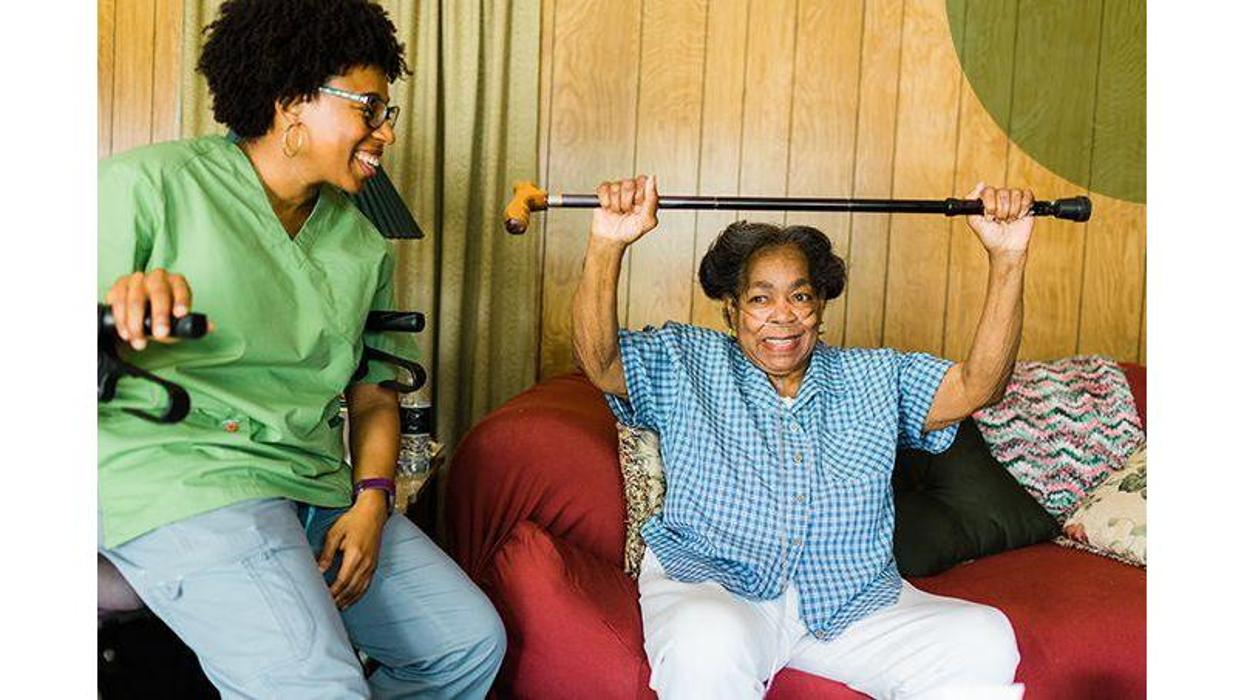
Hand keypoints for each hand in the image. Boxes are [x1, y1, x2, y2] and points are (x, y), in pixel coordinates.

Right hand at [104, 269, 206, 350]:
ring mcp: (137, 280)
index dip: (181, 301)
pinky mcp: (120, 286)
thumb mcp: (178, 319)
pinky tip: (126, 334)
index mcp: (176, 282)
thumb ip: (191, 323)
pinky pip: (117, 302)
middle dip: (159, 315)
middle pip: (158, 293)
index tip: (181, 314)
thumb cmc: (164, 313)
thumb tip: (209, 327)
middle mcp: (157, 277)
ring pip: (135, 299)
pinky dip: (121, 321)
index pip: (181, 289)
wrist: (140, 309)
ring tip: (140, 342)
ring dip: (136, 324)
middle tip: (160, 334)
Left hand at [317, 490, 387, 608]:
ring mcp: (371, 565)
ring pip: (360, 590)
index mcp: (355, 555)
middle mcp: (365, 563)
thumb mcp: (335, 533)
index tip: (322, 599)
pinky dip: (358, 595)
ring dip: (348, 601)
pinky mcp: (374, 565)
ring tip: (337, 608)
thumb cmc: (353, 520)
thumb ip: (326, 553)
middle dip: (338, 600)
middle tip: (326, 608)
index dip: (332, 593)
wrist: (373, 513)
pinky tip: (350, 599)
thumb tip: (319, 570)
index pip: (342, 581)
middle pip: (351, 589)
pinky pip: (366, 585)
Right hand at [590, 175, 658, 245]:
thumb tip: (652, 179)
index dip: (639, 194)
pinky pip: (604, 188)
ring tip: (618, 212)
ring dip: (616, 204)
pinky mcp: (604, 191)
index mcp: (645, 194)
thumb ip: (652, 199)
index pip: (643, 181)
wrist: (611, 239)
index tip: (638, 206)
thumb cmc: (630, 231)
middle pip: (629, 183)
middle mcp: (632, 190)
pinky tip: (608, 208)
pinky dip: (606, 201)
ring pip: (616, 187)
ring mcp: (618, 189)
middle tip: (627, 211)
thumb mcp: (647, 220)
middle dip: (626, 202)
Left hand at [965, 182, 1034, 260]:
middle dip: (1001, 211)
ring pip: (1015, 194)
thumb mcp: (974, 220)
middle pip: (1003, 192)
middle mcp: (1000, 196)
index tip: (989, 217)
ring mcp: (1014, 199)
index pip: (988, 190)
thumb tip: (981, 183)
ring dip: (1012, 211)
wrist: (1006, 247)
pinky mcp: (1027, 203)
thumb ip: (971, 200)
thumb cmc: (989, 235)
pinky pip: (1027, 195)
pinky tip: (1020, 216)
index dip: (990, 204)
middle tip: (1000, 221)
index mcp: (988, 198)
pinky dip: (1024, 207)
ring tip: (1009, 221)